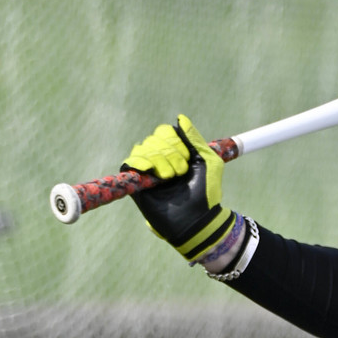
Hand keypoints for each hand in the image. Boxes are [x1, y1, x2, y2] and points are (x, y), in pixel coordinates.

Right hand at [124, 114, 235, 263]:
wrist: (197, 219)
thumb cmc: (207, 192)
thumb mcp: (208, 161)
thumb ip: (195, 139)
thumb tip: (180, 118)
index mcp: (176, 152)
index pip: (165, 132)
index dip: (175, 140)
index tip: (188, 159)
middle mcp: (160, 160)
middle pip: (153, 138)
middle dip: (169, 152)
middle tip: (180, 172)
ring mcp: (148, 171)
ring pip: (142, 148)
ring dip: (158, 160)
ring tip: (169, 177)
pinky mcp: (137, 184)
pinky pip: (129, 163)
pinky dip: (139, 163)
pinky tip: (152, 172)